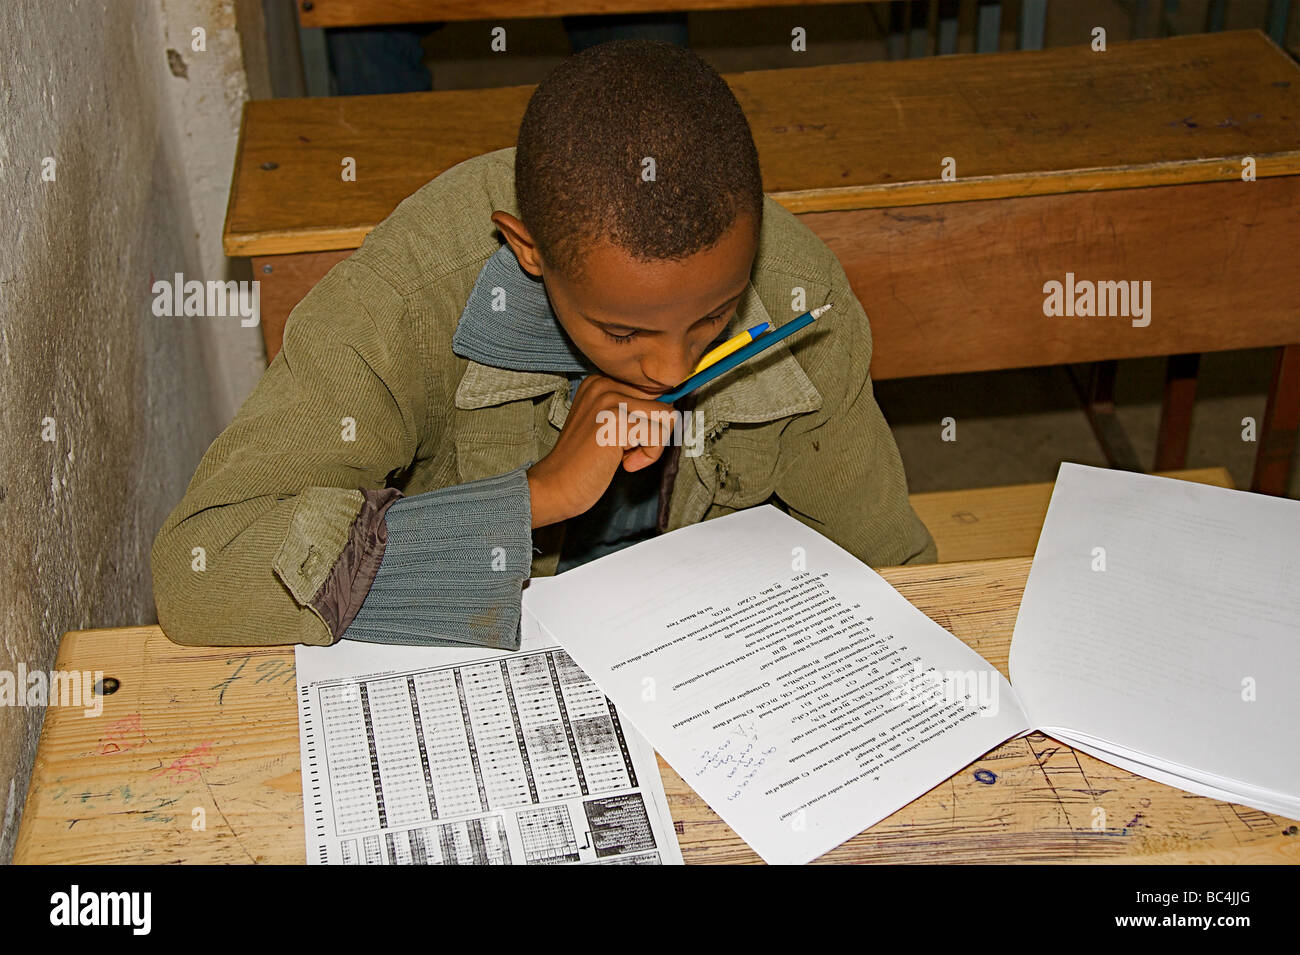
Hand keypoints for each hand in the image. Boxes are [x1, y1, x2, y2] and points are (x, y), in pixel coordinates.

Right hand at [526, 374, 678, 528]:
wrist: (556, 486)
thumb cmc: (584, 462)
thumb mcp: (607, 424)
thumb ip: (633, 410)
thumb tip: (674, 408)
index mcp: (601, 381)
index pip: (653, 390)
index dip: (650, 420)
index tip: (630, 439)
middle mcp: (604, 384)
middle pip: (663, 401)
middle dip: (653, 431)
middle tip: (625, 449)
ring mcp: (609, 401)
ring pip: (667, 416)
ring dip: (652, 444)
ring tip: (623, 455)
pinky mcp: (617, 422)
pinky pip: (660, 435)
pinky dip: (649, 456)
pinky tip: (624, 464)